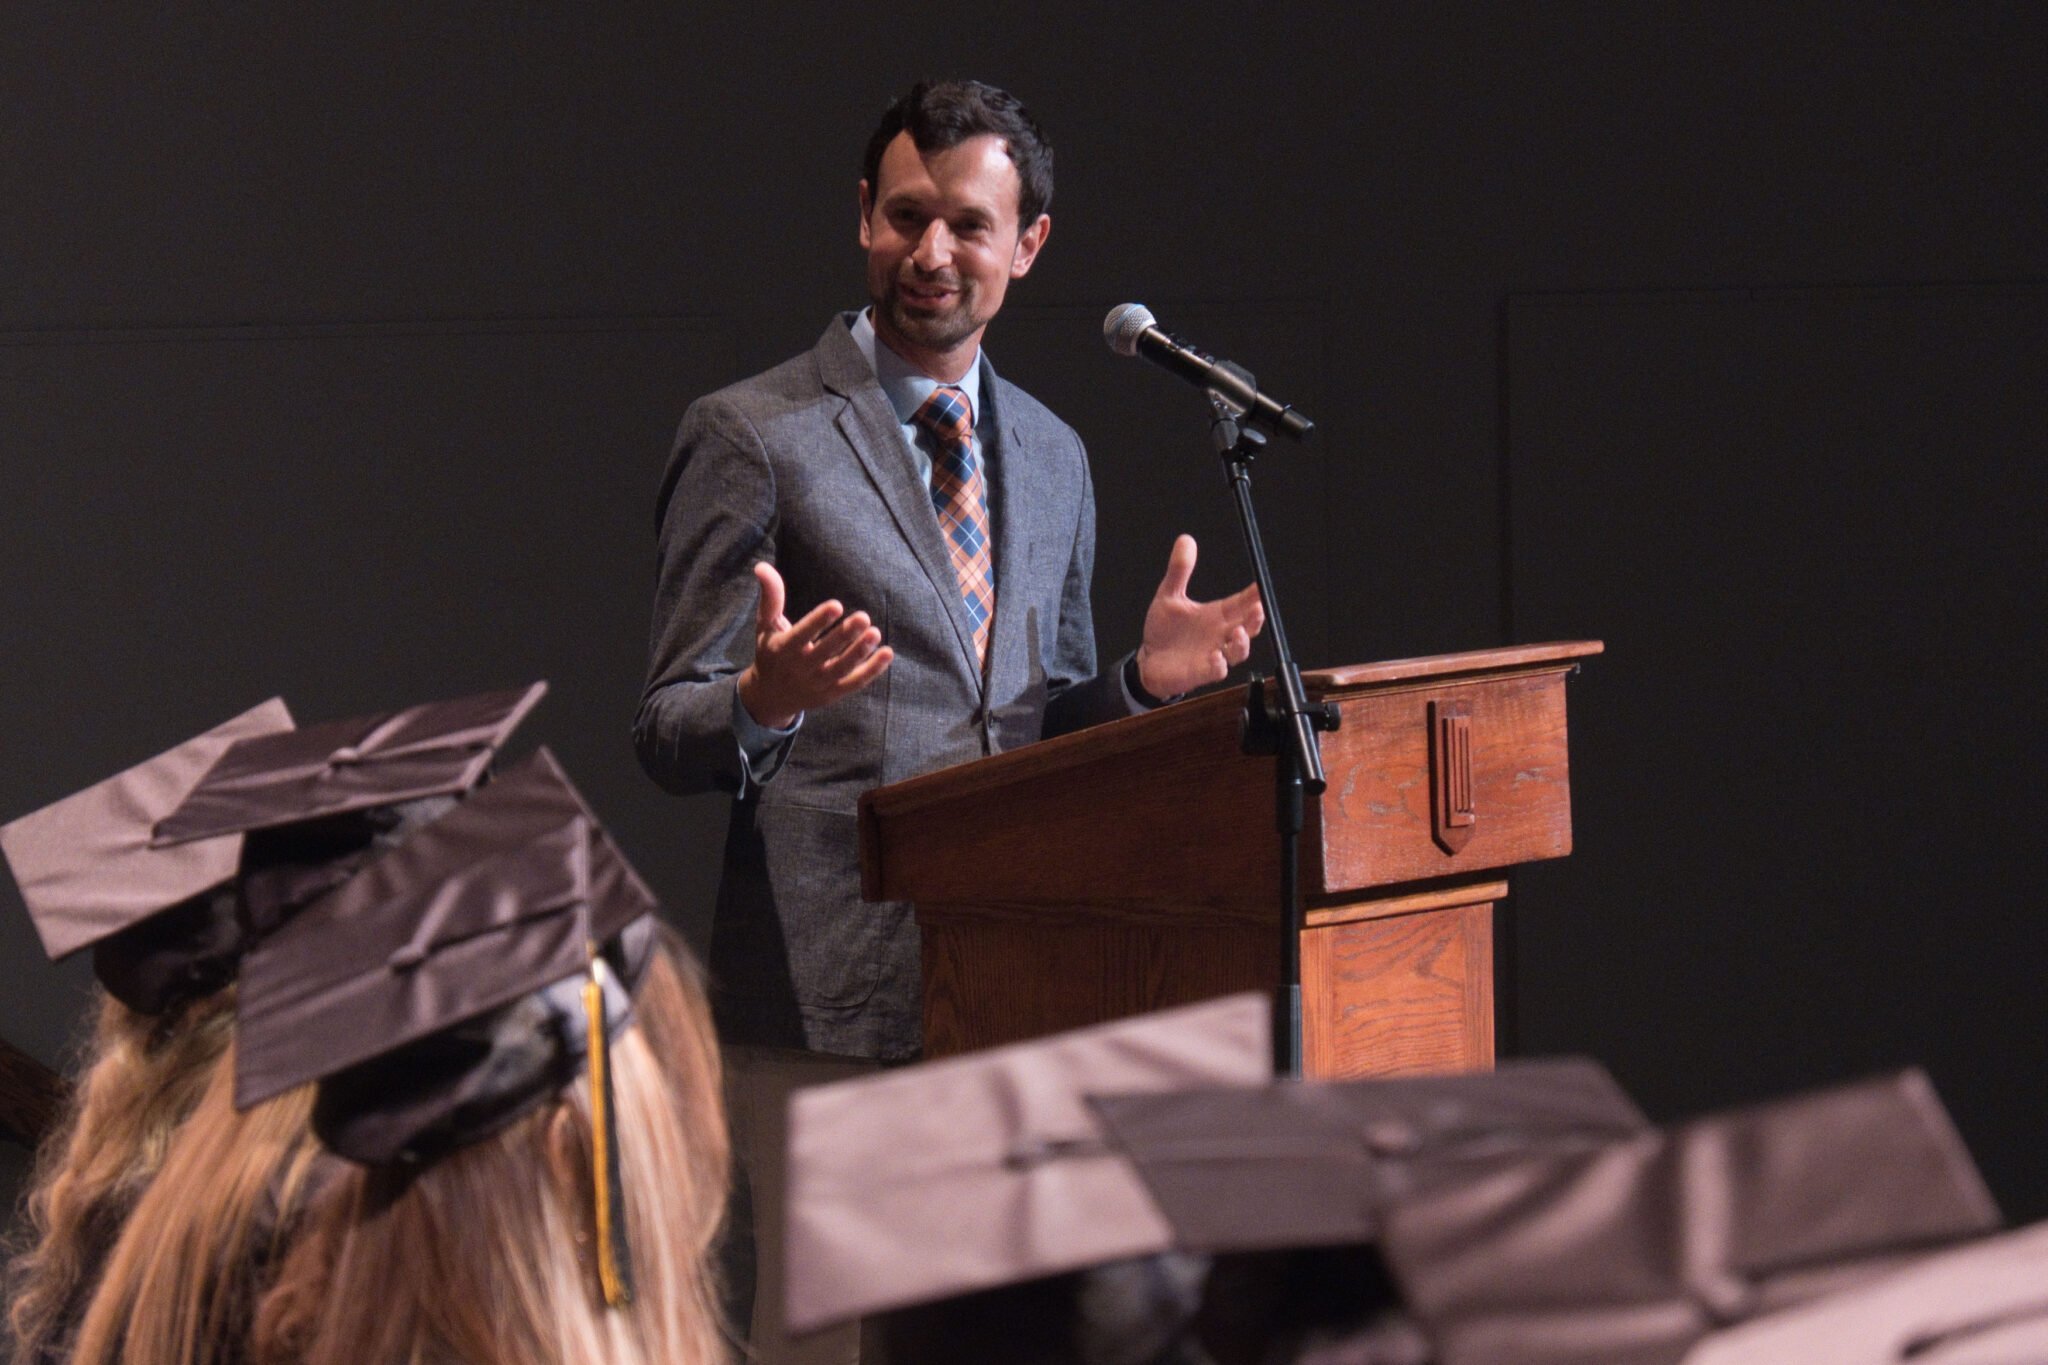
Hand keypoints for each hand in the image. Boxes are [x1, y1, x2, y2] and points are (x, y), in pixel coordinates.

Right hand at [736, 562, 892, 728]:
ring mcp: (817, 683)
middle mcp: (800, 668)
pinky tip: (886, 653)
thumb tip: (762, 566)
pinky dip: (871, 671)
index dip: (818, 621)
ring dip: (859, 652)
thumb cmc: (771, 651)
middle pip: (824, 652)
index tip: (836, 605)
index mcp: (783, 649)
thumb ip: (770, 597)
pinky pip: (854, 683)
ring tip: (875, 633)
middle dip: (844, 636)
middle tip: (864, 617)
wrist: (771, 696)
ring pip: (841, 669)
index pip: (801, 635)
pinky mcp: (832, 694)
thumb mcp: (765, 625)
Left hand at [1135, 535, 1263, 698]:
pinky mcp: (1202, 672)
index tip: (1261, 584)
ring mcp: (1215, 654)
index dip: (1255, 594)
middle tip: (1258, 608)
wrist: (1149, 661)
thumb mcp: (1169, 596)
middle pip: (1249, 626)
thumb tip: (1185, 539)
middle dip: (1256, 618)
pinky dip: (1218, 664)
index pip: (1243, 602)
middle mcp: (1221, 634)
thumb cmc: (1165, 631)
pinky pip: (1217, 670)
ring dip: (1242, 643)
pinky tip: (1216, 656)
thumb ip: (1180, 570)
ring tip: (1238, 632)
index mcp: (1218, 615)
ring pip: (1239, 651)